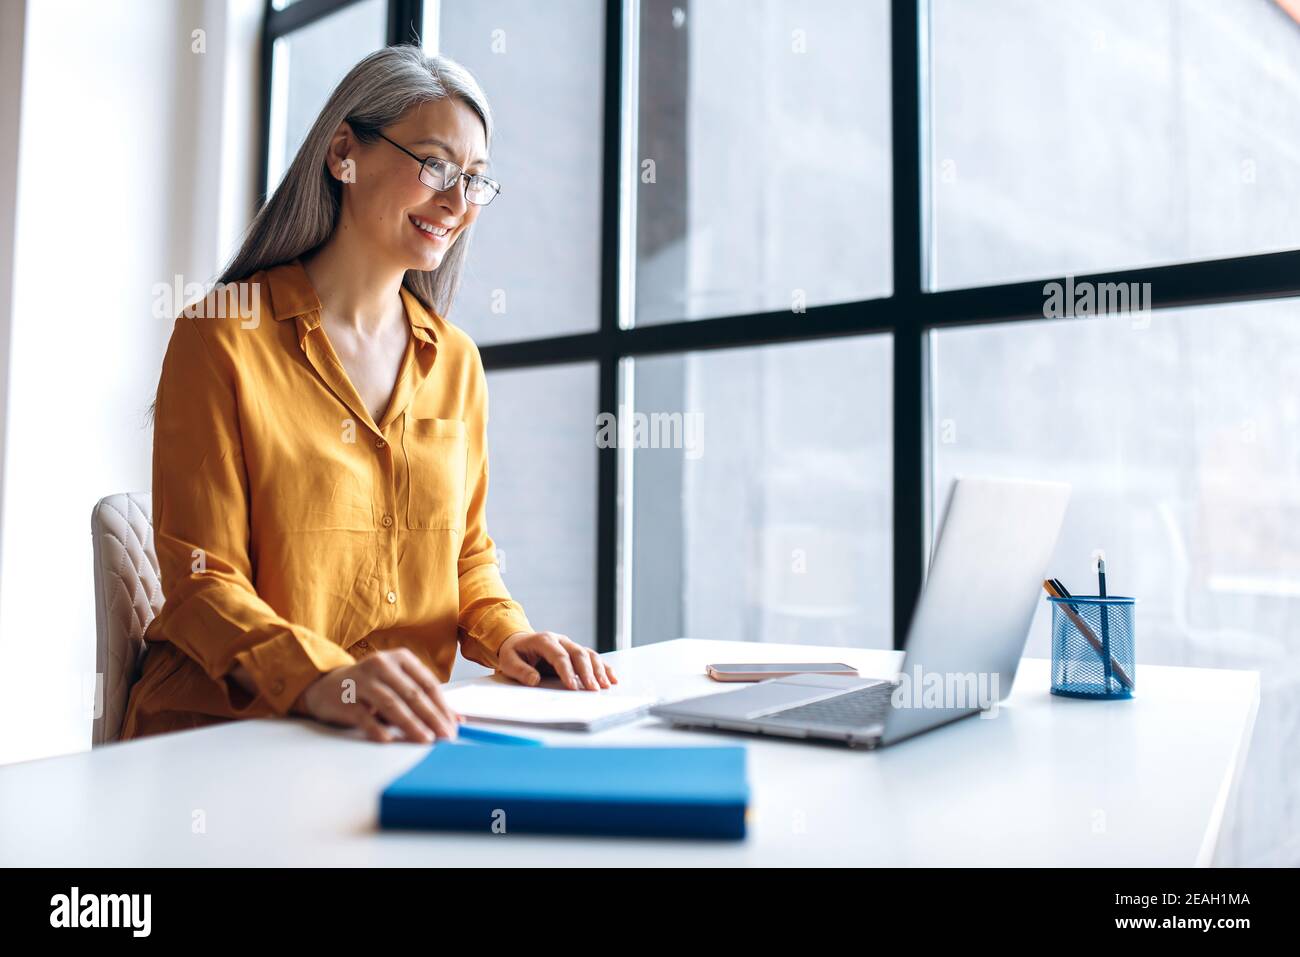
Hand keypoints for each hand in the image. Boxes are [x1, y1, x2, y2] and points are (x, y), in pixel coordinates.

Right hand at [291, 648, 460, 743]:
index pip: (427, 683)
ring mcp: (362, 681)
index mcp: (400, 658)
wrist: (326, 685)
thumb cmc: (370, 687)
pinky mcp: (345, 698)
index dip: (442, 706)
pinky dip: (377, 728)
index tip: (453, 725)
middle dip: (432, 717)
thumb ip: (426, 700)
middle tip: (445, 736)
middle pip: (412, 694)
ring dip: (411, 724)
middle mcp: (381, 665)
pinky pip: (364, 715)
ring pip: (391, 704)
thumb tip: (457, 719)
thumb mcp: (398, 685)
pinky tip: (389, 739)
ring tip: (425, 739)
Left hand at [496, 631, 617, 690]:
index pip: (559, 656)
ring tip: (605, 686)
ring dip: (599, 670)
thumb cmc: (514, 653)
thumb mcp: (508, 661)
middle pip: (578, 654)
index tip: (573, 687)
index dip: (567, 671)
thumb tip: (534, 680)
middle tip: (593, 689)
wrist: (518, 642)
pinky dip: (603, 667)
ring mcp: (570, 645)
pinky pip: (592, 657)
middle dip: (587, 672)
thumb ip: (520, 670)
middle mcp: (560, 640)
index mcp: (544, 640)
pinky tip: (612, 678)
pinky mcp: (575, 652)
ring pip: (588, 654)